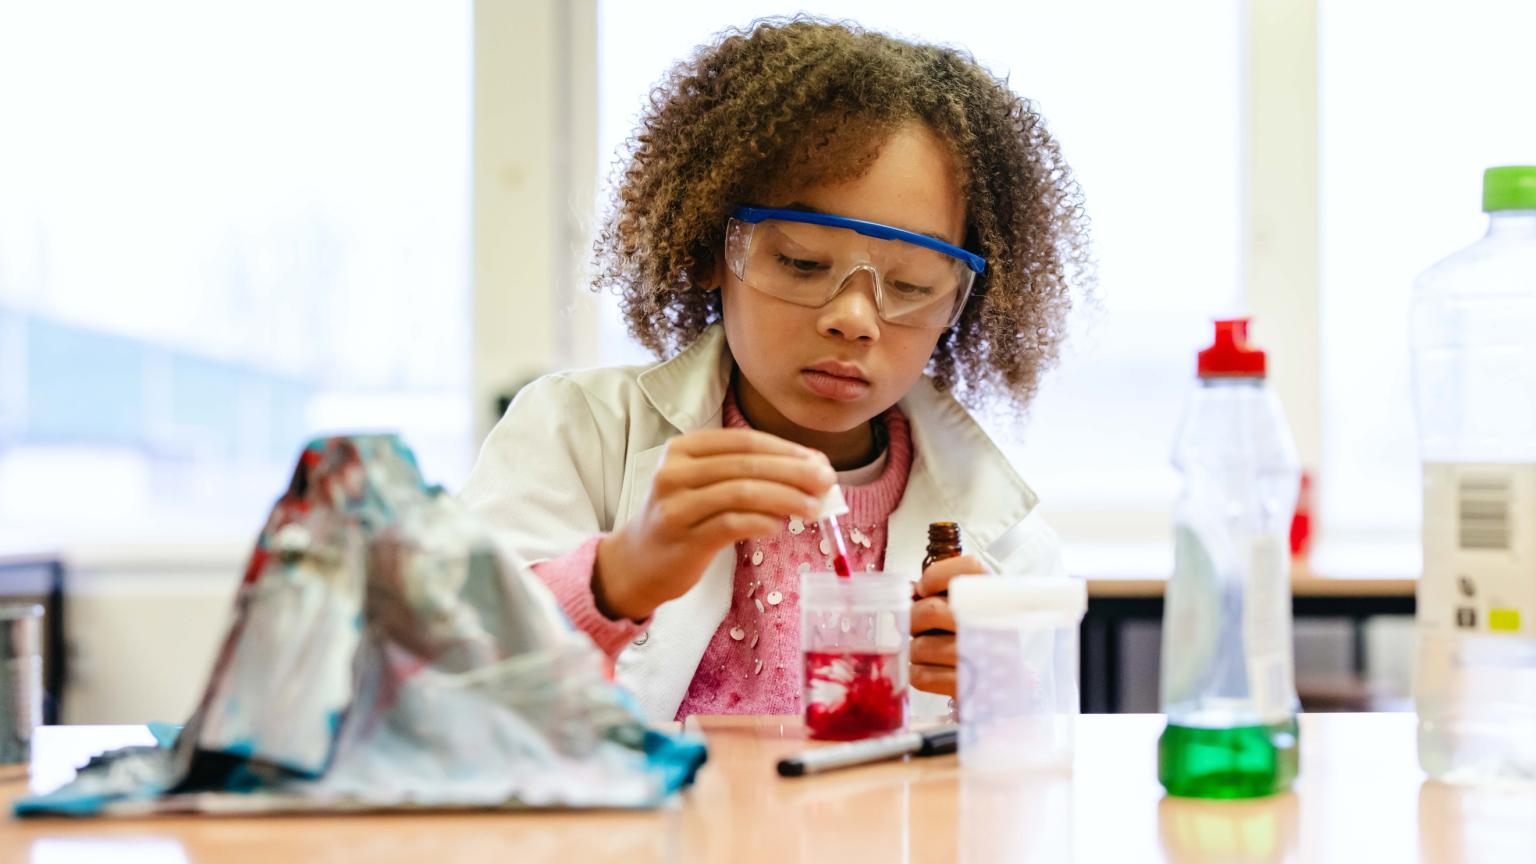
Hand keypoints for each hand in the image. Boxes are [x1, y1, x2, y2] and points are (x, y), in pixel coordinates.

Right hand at [593, 429, 834, 620]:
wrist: (638, 562)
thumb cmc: (683, 520)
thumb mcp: (705, 486)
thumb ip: (747, 476)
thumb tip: (809, 475)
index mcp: (684, 448)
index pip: (744, 441)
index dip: (787, 450)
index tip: (820, 462)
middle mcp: (675, 471)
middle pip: (746, 465)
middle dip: (794, 472)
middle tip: (828, 482)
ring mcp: (676, 505)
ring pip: (742, 493)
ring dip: (786, 498)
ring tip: (814, 508)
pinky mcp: (683, 538)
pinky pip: (731, 524)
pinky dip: (761, 522)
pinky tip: (780, 526)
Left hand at [910, 553, 987, 696]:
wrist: (1004, 686)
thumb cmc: (978, 636)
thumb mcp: (971, 606)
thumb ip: (943, 591)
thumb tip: (910, 592)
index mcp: (999, 597)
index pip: (970, 568)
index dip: (935, 576)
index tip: (924, 588)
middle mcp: (994, 625)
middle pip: (931, 610)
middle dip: (914, 618)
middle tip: (919, 625)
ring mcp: (982, 658)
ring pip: (920, 646)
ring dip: (916, 648)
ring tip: (930, 649)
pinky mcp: (968, 687)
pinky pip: (921, 675)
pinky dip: (918, 671)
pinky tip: (932, 667)